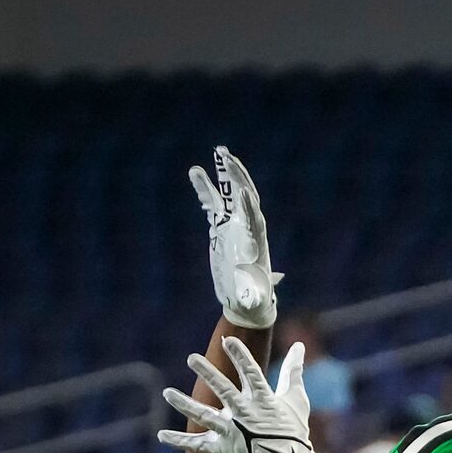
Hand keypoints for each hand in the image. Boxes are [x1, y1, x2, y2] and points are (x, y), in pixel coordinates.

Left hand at [160, 342, 322, 452]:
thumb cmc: (294, 432)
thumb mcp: (296, 400)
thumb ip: (293, 371)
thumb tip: (299, 345)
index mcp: (263, 400)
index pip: (251, 373)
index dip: (240, 356)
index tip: (226, 341)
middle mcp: (245, 414)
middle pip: (223, 390)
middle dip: (207, 373)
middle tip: (191, 358)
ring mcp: (232, 432)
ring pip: (204, 415)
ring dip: (184, 404)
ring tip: (167, 393)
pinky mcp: (223, 449)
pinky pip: (198, 445)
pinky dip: (179, 441)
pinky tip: (161, 435)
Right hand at [187, 145, 281, 328]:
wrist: (245, 299)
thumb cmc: (252, 300)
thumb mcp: (253, 299)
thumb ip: (253, 295)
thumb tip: (255, 297)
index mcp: (256, 241)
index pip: (254, 218)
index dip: (247, 206)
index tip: (240, 191)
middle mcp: (247, 227)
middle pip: (244, 196)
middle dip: (237, 177)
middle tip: (227, 157)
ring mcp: (233, 224)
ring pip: (229, 194)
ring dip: (224, 174)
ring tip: (218, 153)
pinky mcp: (221, 226)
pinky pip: (213, 203)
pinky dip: (205, 188)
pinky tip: (195, 172)